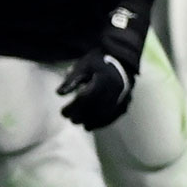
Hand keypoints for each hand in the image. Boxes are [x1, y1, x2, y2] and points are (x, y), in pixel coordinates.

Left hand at [58, 8, 144, 129]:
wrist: (122, 59)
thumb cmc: (99, 61)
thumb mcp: (84, 65)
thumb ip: (72, 79)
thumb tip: (59, 93)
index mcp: (104, 79)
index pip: (86, 98)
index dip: (73, 107)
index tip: (63, 113)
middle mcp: (115, 90)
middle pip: (96, 108)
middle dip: (81, 116)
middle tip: (70, 119)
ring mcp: (123, 97)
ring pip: (105, 114)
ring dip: (92, 122)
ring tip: (80, 124)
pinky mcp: (126, 102)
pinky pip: (114, 116)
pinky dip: (102, 123)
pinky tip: (91, 126)